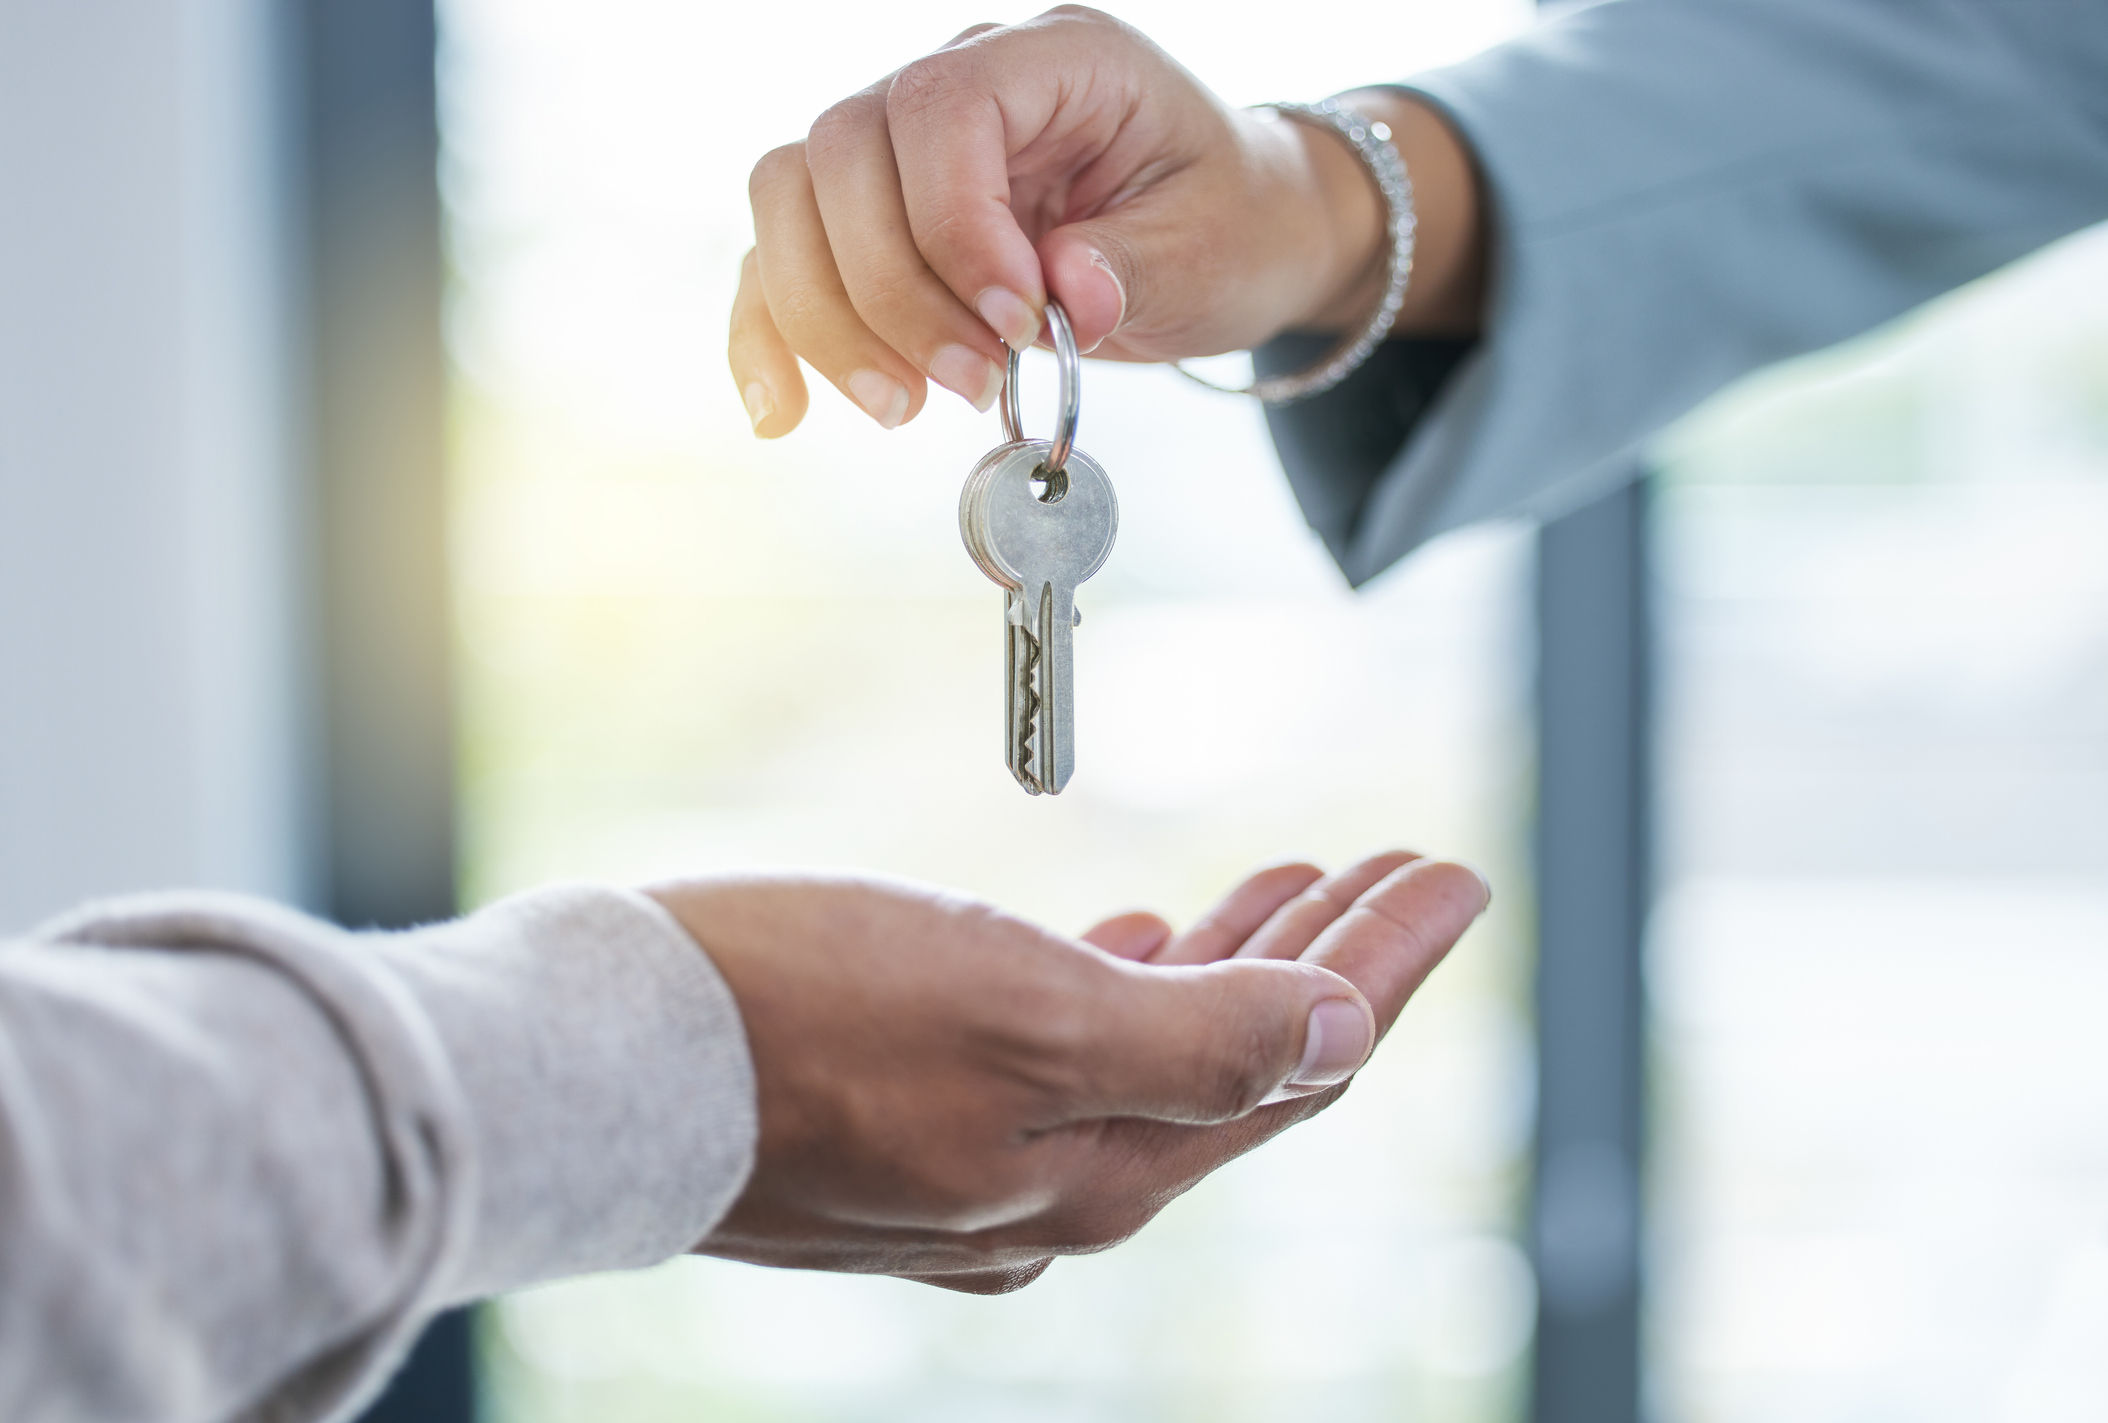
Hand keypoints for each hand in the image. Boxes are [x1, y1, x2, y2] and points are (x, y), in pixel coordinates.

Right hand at [645, 852, 1488, 1292]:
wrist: (600, 1064)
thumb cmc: (803, 1015)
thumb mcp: (1026, 1017)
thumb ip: (1200, 1041)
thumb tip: (1344, 1034)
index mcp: (1105, 1171)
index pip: (1296, 1062)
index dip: (1384, 966)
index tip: (1454, 872)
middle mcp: (1054, 1188)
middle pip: (1239, 1060)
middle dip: (1328, 957)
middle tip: (1397, 868)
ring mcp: (978, 1163)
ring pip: (1156, 1051)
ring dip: (1233, 962)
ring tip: (1288, 884)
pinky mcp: (907, 1122)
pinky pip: (1065, 1051)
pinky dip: (1125, 984)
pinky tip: (1136, 935)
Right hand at [730, 5, 1485, 435]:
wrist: (1228, 232)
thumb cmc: (1227, 222)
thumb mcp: (1213, 246)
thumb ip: (1138, 265)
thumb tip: (1064, 295)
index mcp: (1056, 57)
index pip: (942, 106)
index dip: (954, 224)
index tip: (1016, 322)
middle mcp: (960, 79)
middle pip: (842, 152)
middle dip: (892, 289)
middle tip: (971, 383)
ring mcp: (903, 148)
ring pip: (790, 201)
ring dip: (828, 319)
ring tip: (905, 406)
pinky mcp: (873, 221)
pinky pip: (783, 260)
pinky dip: (772, 336)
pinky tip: (783, 414)